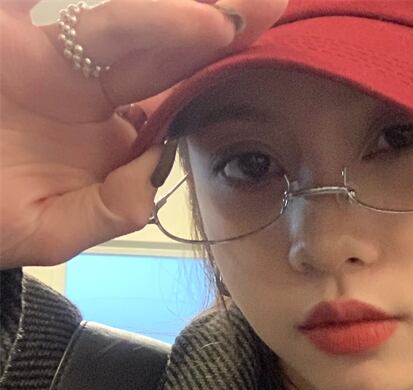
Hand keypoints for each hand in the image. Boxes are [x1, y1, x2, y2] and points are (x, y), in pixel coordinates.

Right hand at [0, 0, 287, 268]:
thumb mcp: (43, 229)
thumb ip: (102, 213)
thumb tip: (149, 183)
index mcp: (108, 140)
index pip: (170, 105)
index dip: (211, 84)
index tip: (257, 68)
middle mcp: (89, 92)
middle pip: (163, 55)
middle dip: (219, 30)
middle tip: (273, 9)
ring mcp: (52, 55)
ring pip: (120, 24)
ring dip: (174, 14)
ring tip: (234, 9)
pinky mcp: (11, 30)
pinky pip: (54, 5)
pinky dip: (103, 8)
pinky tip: (149, 5)